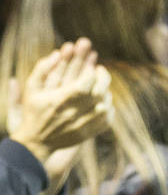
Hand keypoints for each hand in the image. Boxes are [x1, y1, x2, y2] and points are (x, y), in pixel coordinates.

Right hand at [7, 38, 111, 170]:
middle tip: (101, 71)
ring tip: (100, 86)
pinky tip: (103, 101)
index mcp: (62, 99)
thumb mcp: (32, 87)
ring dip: (106, 91)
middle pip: (101, 91)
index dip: (93, 71)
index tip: (92, 66)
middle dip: (104, 77)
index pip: (87, 81)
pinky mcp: (92, 133)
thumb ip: (42, 68)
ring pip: (107, 103)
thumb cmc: (34, 111)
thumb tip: (57, 53)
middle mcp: (77, 111)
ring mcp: (86, 123)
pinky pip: (108, 117)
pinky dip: (109, 107)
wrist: (38, 140)